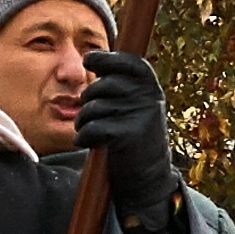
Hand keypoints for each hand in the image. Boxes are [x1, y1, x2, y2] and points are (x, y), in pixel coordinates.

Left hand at [75, 46, 182, 228]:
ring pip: (92, 108)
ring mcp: (140, 115)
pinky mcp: (128, 134)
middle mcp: (149, 97)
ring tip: (91, 131)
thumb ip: (119, 82)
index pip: (127, 62)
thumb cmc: (134, 136)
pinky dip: (84, 137)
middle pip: (102, 86)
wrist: (148, 176)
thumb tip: (89, 56)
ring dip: (83, 121)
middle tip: (90, 114)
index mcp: (151, 87)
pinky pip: (92, 127)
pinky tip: (90, 143)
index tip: (89, 60)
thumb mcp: (135, 105)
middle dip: (88, 99)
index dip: (106, 58)